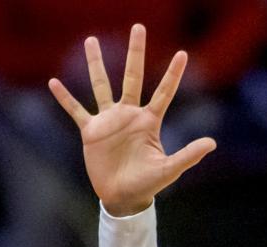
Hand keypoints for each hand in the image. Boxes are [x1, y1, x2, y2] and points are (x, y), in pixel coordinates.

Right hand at [49, 22, 215, 216]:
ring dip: (96, 64)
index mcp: (148, 122)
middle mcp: (129, 115)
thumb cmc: (147, 185)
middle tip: (139, 27)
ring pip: (101, 86)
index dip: (173, 74)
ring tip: (91, 40)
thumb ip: (188, 155)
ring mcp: (109, 121)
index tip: (183, 54)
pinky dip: (65, 98)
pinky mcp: (91, 132)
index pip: (163, 93)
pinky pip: (76, 111)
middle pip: (132, 77)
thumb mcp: (169, 170)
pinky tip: (54, 82)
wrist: (122, 198)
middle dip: (135, 53)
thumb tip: (212, 143)